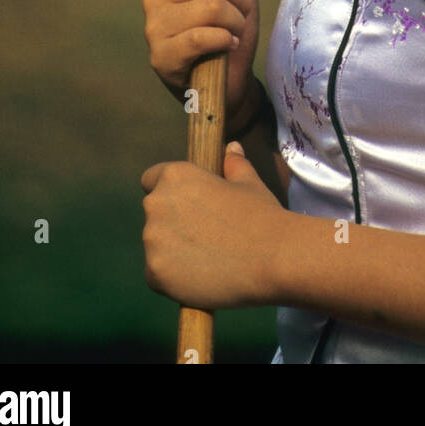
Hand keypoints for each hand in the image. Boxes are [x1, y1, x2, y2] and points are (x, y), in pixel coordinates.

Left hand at [141, 143, 285, 309]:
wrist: (273, 258)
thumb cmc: (260, 215)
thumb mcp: (248, 183)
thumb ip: (233, 164)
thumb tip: (231, 148)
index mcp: (174, 176)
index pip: (151, 179)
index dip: (171, 192)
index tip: (189, 206)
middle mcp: (156, 204)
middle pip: (154, 214)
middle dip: (173, 222)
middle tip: (206, 235)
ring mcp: (152, 240)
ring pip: (155, 245)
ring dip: (173, 250)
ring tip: (207, 258)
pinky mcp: (155, 273)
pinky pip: (156, 274)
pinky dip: (172, 277)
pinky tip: (199, 277)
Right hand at [143, 0, 278, 119]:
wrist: (227, 85)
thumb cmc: (229, 31)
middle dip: (242, 1)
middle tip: (239, 19)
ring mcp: (153, 26)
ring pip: (214, 6)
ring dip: (236, 23)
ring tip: (232, 34)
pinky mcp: (161, 56)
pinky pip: (203, 36)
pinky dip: (226, 41)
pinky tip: (227, 47)